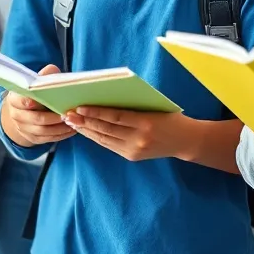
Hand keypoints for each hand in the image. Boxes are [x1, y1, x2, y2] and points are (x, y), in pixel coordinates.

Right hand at [2, 65, 75, 147]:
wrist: (24, 110)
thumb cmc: (34, 92)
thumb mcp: (36, 81)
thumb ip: (44, 75)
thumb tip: (54, 70)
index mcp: (15, 99)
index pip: (21, 101)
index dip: (30, 102)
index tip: (42, 101)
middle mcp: (16, 115)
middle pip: (36, 118)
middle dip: (53, 118)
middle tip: (67, 114)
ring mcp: (23, 128)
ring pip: (43, 131)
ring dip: (59, 128)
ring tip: (73, 122)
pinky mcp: (32, 138)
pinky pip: (47, 139)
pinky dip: (60, 135)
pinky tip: (72, 129)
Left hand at [63, 106, 194, 161]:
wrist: (185, 140)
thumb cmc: (169, 116)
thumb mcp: (155, 105)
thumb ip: (133, 103)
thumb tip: (105, 97)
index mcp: (146, 123)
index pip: (115, 117)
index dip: (96, 112)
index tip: (79, 106)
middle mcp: (139, 139)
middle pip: (106, 129)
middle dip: (85, 122)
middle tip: (68, 114)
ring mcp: (135, 150)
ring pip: (105, 139)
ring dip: (87, 130)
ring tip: (72, 122)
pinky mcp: (132, 156)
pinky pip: (109, 145)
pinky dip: (96, 137)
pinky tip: (86, 130)